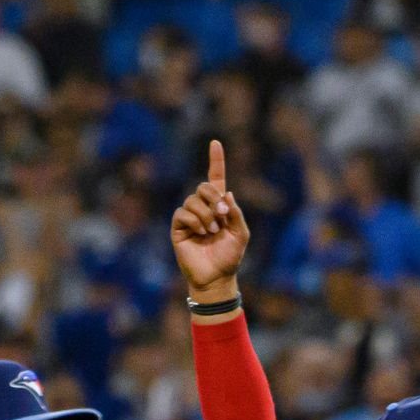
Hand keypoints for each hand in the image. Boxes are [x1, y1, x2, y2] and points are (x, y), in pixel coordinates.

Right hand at [170, 140, 250, 297]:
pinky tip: (202, 233)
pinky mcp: (178, 227)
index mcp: (219, 206)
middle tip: (223, 215)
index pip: (216, 178)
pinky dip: (195, 221)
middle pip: (203, 186)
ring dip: (206, 214)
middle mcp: (202, 208)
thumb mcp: (241, 233)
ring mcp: (189, 216)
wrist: (216, 277)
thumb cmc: (230, 256)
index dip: (216, 160)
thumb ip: (236, 213)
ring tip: (212, 231)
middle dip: (214, 198)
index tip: (215, 142)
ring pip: (192, 200)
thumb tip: (226, 192)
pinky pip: (182, 213)